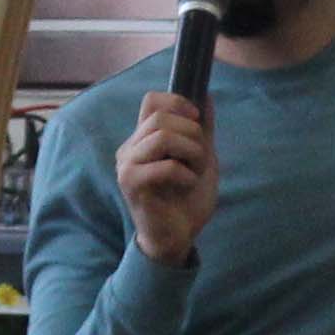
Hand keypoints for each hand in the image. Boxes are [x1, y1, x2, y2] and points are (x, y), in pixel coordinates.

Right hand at [118, 91, 217, 266]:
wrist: (178, 238)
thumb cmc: (187, 200)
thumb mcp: (202, 158)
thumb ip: (202, 130)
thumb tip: (207, 97)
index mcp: (144, 139)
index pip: (152, 100)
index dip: (177, 102)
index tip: (197, 120)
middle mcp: (130, 148)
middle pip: (161, 117)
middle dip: (192, 133)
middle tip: (200, 157)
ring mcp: (127, 165)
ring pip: (162, 136)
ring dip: (191, 152)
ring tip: (195, 171)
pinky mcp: (131, 183)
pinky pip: (165, 165)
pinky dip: (186, 174)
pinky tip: (187, 185)